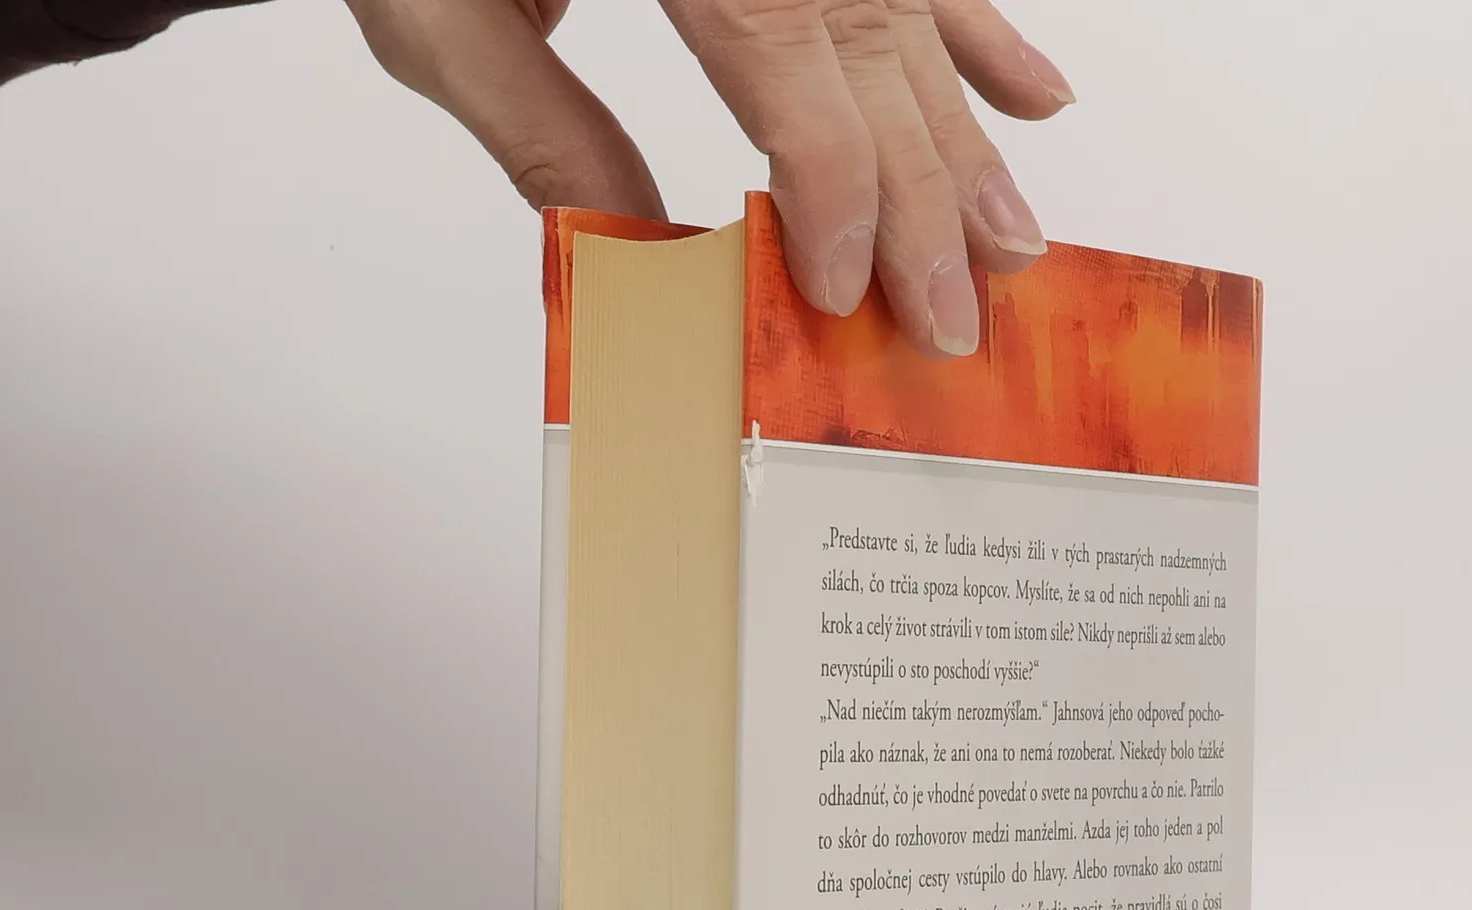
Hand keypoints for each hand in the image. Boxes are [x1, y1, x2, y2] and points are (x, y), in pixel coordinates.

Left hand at [342, 0, 1073, 355]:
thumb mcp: (440, 10)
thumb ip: (541, 129)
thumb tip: (641, 260)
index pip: (783, 48)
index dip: (831, 177)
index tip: (842, 284)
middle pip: (869, 40)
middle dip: (922, 192)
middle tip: (950, 316)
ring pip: (906, 11)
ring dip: (966, 133)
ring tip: (1011, 243)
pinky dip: (976, 27)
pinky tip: (1032, 94)